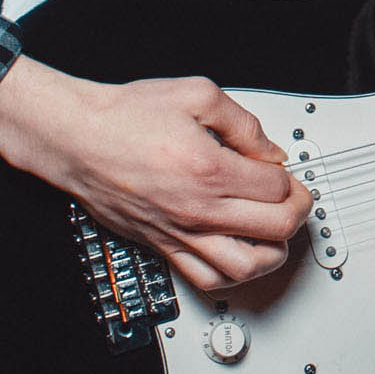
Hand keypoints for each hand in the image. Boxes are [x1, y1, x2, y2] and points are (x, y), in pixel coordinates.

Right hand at [0, 58, 313, 291]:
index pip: (278, 186)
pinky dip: (234, 276)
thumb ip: (242, 122)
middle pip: (275, 228)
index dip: (289, 174)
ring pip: (247, 267)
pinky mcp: (163, 247)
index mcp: (211, 169)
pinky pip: (207, 280)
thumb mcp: (196, 94)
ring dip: (274, 251)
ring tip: (275, 233)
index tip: (280, 166)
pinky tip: (241, 256)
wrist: (77, 139)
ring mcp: (181, 234)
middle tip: (294, 196)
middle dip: (297, 210)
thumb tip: (269, 150)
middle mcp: (198, 209)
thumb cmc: (125, 117)